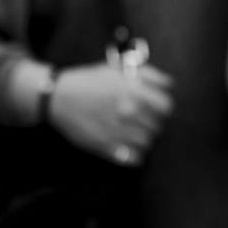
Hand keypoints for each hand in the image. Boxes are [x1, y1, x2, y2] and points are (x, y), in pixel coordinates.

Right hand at [47, 61, 173, 166]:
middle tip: (140, 120)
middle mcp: (128, 111)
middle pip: (158, 126)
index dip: (162, 108)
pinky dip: (134, 154)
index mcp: (132, 91)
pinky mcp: (107, 147)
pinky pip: (135, 158)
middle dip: (152, 123)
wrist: (58, 98)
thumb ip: (146, 74)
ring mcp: (118, 130)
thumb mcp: (116, 69)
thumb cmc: (88, 82)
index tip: (156, 108)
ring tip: (132, 132)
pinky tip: (126, 144)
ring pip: (148, 143)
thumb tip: (169, 84)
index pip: (166, 106)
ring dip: (143, 138)